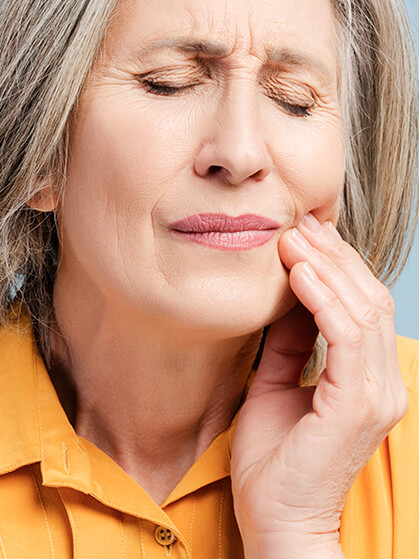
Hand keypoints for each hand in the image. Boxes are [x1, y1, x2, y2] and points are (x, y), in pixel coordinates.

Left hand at [230, 213, 407, 558]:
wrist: (275, 519)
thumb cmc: (274, 459)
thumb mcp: (277, 385)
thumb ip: (290, 342)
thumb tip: (289, 296)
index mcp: (364, 378)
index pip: (360, 305)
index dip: (334, 266)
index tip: (301, 235)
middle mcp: (381, 382)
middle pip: (367, 298)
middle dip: (333, 257)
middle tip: (297, 225)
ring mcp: (375, 394)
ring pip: (362, 309)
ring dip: (328, 268)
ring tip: (294, 239)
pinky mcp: (357, 405)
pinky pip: (346, 336)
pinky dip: (324, 300)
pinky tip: (298, 274)